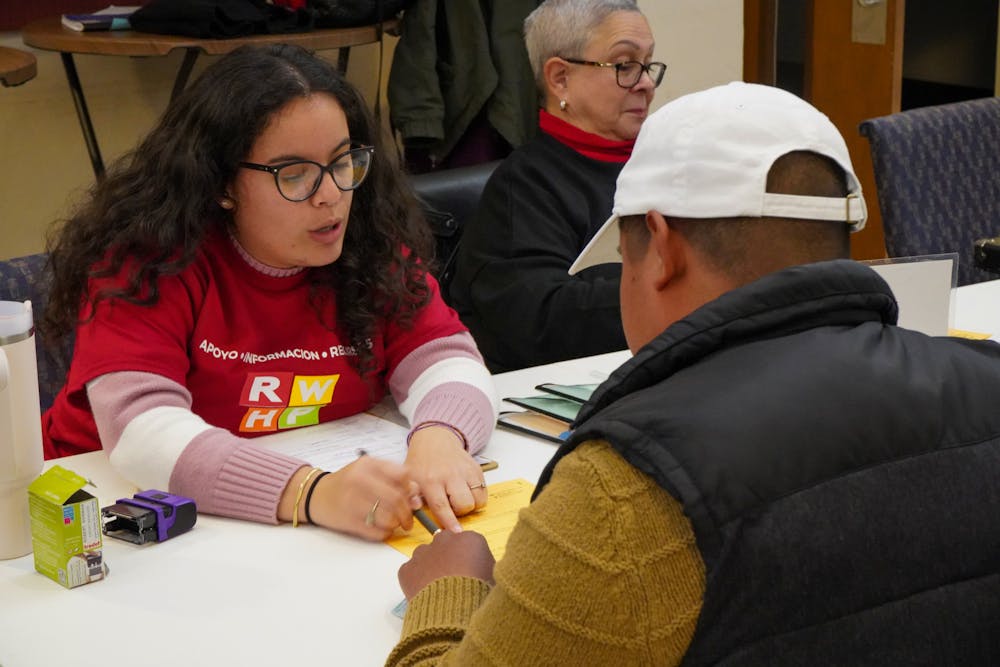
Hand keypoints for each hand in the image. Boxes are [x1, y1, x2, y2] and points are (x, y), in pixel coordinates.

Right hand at [305, 457, 421, 540]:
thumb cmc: (347, 483)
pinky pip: (377, 532)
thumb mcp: (368, 472)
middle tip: (408, 520)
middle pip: (397, 499)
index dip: (411, 489)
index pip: (403, 475)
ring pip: (389, 518)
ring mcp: (352, 500)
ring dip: (396, 524)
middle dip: (408, 513)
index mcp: (368, 464)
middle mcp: (360, 479)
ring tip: (394, 524)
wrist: (315, 495)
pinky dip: (384, 533)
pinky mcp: (348, 520)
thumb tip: (416, 497)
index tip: (411, 497)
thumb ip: (393, 479)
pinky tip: (381, 529)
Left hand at [398, 529, 494, 599]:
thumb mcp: (493, 578)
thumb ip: (484, 566)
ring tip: (437, 588)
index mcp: (469, 539)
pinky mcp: (407, 568)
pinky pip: (410, 571)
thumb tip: (481, 570)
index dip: (467, 558)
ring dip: (429, 567)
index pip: (467, 542)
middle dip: (447, 556)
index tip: (469, 571)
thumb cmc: (478, 596)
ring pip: (425, 555)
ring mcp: (423, 553)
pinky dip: (415, 580)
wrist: (453, 613)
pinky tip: (425, 594)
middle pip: (445, 543)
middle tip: (451, 578)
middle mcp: (445, 540)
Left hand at [405, 424, 487, 532]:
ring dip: (471, 504)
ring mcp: (465, 471)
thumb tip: (412, 517)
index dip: (449, 522)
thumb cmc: (421, 463)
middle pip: (465, 504)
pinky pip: (484, 490)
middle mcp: (450, 475)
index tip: (456, 532)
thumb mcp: (409, 479)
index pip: (441, 506)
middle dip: (461, 511)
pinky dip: (478, 495)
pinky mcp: (476, 468)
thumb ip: (411, 499)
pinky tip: (466, 490)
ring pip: (478, 500)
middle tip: (452, 505)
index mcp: (430, 480)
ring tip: (459, 497)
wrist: (435, 439)